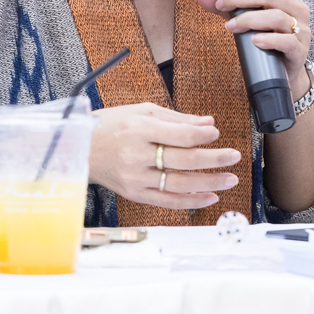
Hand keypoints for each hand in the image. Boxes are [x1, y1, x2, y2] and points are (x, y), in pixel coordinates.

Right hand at [88, 102, 239, 210]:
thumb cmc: (111, 125)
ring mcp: (135, 177)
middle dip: (213, 159)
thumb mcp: (142, 111)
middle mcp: (136, 154)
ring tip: (229, 179)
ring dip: (209, 183)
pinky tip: (209, 197)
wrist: (80, 148)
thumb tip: (208, 124)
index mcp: (139, 128)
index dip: (202, 136)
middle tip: (234, 156)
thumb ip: (177, 119)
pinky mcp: (134, 194)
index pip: (179, 135)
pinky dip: (190, 201)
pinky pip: (167, 201)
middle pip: (183, 160)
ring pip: (179, 183)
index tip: (217, 135)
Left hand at [196, 0, 312, 92]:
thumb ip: (224, 3)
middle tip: (221, 6)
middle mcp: (295, 4)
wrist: (285, 68)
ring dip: (248, 19)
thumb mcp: (243, 15)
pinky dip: (268, 40)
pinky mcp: (300, 48)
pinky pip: (286, 41)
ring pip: (276, 16)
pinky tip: (254, 41)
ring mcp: (300, 26)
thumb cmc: (265, 34)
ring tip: (230, 26)